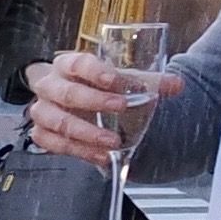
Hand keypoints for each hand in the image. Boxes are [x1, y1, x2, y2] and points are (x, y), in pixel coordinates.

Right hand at [27, 47, 183, 162]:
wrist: (67, 99)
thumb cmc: (94, 85)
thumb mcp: (119, 79)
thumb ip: (148, 82)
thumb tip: (177, 84)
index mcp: (68, 64)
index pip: (78, 64)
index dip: (96, 72)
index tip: (116, 81)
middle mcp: (50, 85)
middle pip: (67, 93)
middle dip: (95, 101)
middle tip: (122, 107)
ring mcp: (43, 110)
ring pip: (58, 122)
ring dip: (87, 133)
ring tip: (114, 142)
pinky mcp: (42, 133)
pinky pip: (55, 144)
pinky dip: (79, 151)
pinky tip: (101, 155)